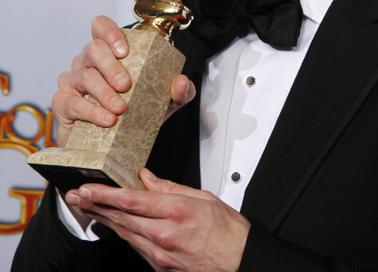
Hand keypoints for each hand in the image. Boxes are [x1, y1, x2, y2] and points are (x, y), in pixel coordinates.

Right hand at [52, 15, 195, 147]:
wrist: (111, 146)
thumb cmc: (134, 114)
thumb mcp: (162, 103)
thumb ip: (177, 92)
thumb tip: (181, 82)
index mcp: (108, 52)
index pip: (101, 27)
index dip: (110, 32)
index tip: (124, 51)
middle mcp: (87, 61)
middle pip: (94, 49)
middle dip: (112, 66)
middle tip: (126, 85)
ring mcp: (72, 80)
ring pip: (84, 75)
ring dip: (104, 92)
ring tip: (120, 108)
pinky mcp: (63, 102)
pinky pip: (73, 102)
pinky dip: (92, 111)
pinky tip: (107, 119)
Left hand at [65, 169, 250, 271]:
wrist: (241, 264)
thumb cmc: (228, 232)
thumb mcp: (203, 198)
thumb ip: (170, 187)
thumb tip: (148, 177)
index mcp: (176, 212)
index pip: (131, 200)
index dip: (105, 194)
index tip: (88, 187)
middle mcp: (164, 235)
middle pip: (121, 217)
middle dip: (95, 205)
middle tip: (75, 196)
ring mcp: (160, 255)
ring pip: (124, 233)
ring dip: (103, 218)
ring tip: (86, 206)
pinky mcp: (161, 268)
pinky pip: (136, 247)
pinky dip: (122, 232)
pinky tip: (112, 224)